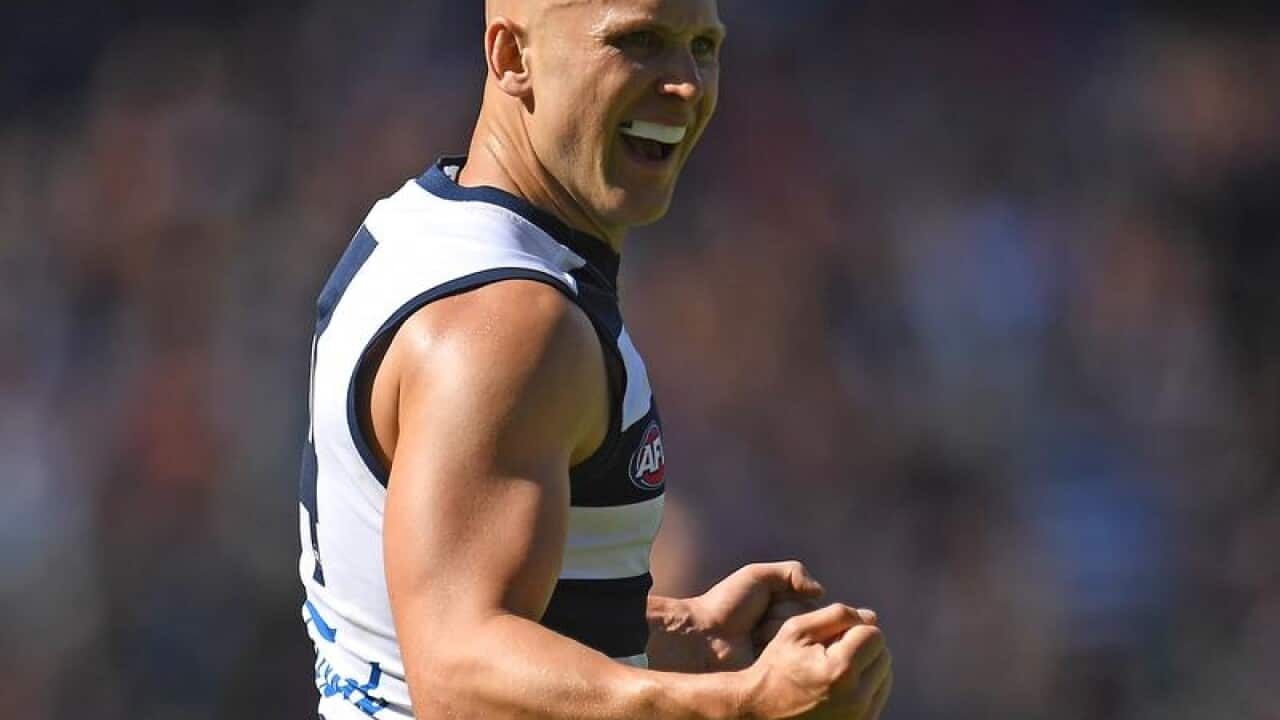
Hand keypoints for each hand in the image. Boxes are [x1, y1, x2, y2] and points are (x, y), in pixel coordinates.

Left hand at [655, 561, 876, 671]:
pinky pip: (792, 664)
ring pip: (803, 644)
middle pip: (811, 626)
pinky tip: (757, 650)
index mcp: (785, 610)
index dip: (791, 604)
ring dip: (778, 636)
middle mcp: (788, 633)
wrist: (702, 638)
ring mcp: (783, 654)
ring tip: (753, 636)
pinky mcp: (777, 674)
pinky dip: (777, 655)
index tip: (768, 603)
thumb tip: (820, 592)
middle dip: (784, 619)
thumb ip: (791, 573)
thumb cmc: (726, 605)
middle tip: (756, 622)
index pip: (812, 607)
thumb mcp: (757, 576)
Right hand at [743, 603, 892, 719]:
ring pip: (885, 676)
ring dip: (867, 665)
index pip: (873, 634)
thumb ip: (835, 615)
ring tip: (836, 667)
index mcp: (840, 670)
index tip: (834, 634)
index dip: (854, 627)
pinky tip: (839, 684)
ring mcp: (860, 716)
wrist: (760, 712)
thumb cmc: (776, 668)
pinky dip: (864, 685)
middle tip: (834, 650)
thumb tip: (870, 616)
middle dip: (863, 646)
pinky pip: (878, 696)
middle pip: (884, 655)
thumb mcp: (796, 630)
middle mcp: (856, 697)